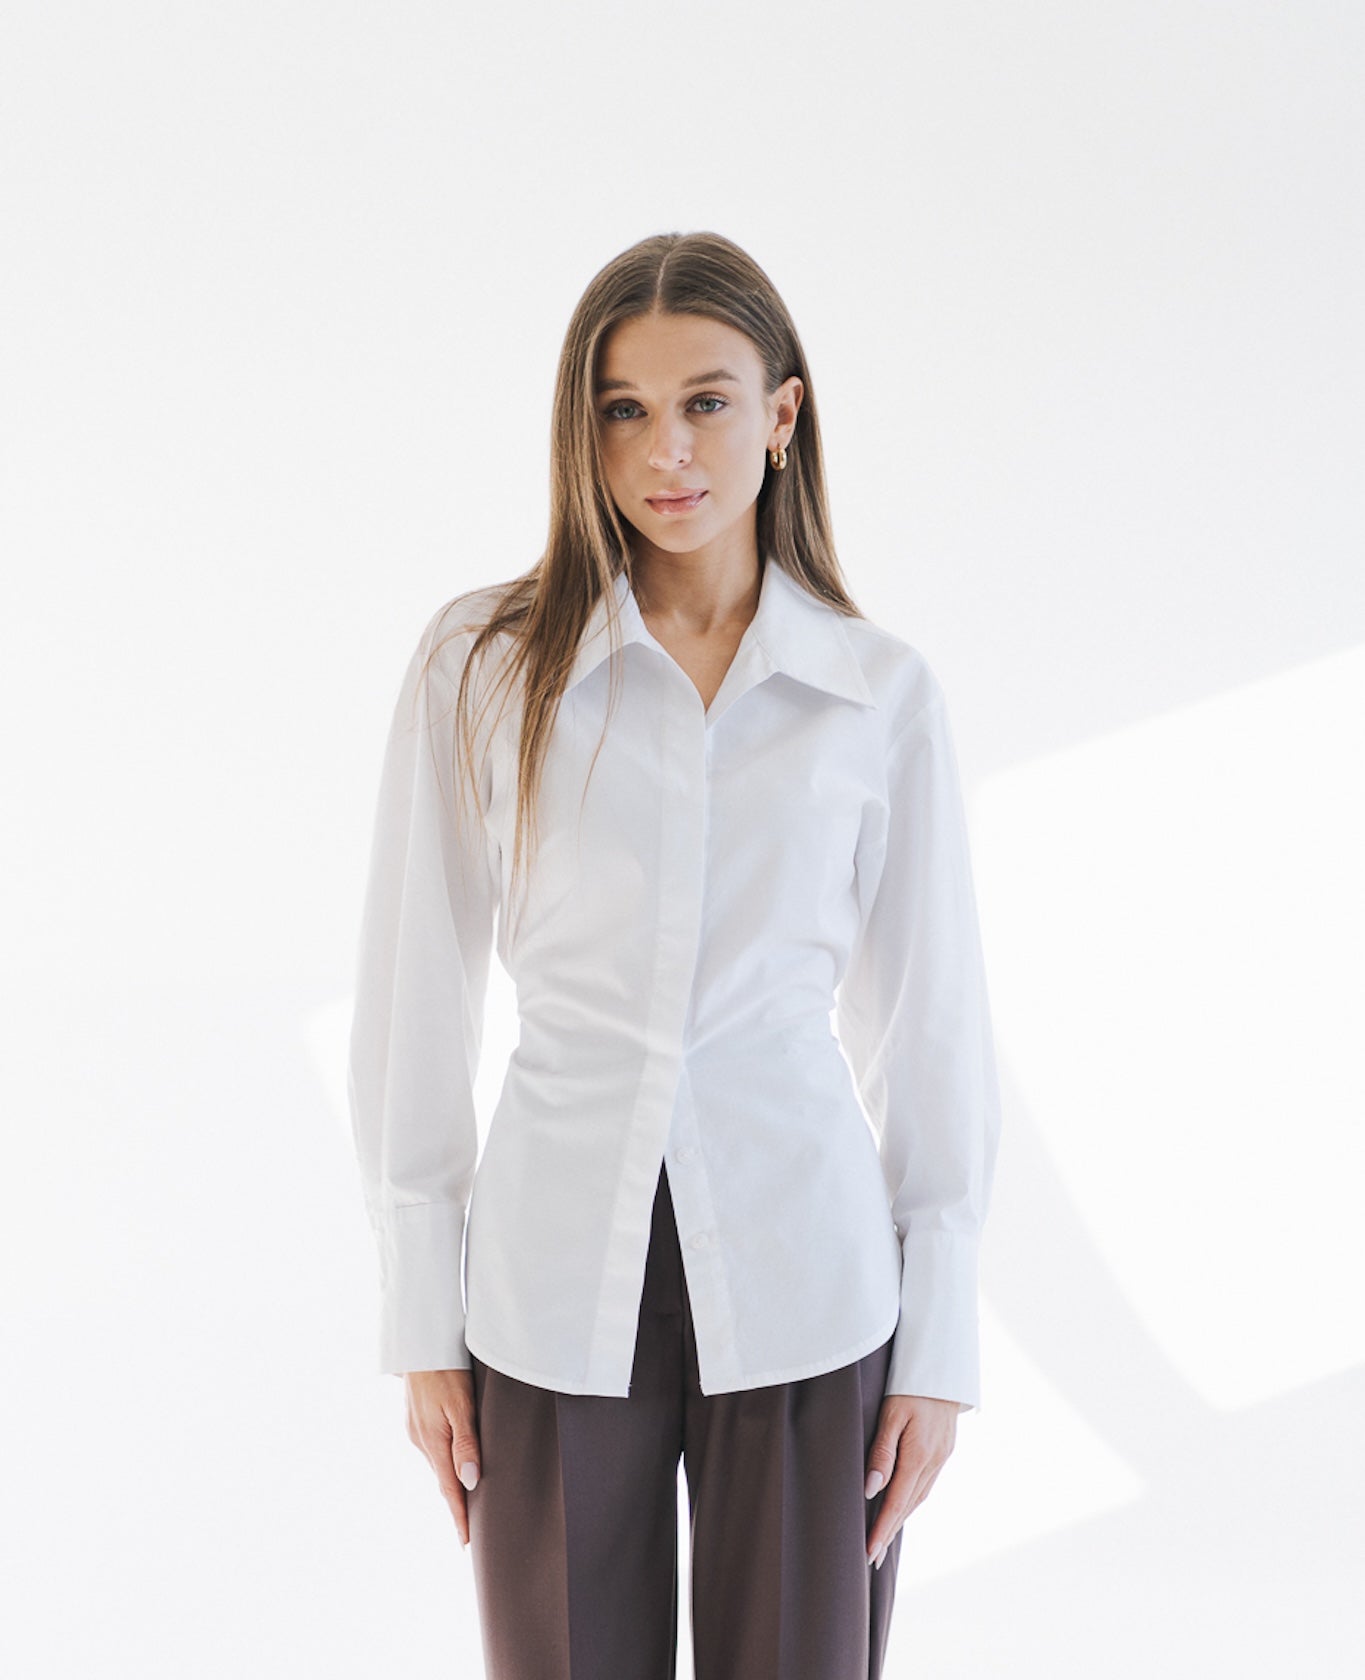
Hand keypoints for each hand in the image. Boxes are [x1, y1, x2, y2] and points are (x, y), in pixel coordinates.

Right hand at [403, 1368, 480, 1547]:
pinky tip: (453, 1463)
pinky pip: (433, 1449)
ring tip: (468, 1501)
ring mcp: (416, 1430)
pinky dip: (444, 1461)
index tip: (466, 1542)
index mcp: (434, 1442)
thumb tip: (471, 1482)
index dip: (459, 1516)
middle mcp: (421, 1441)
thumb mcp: (462, 1405)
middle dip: (457, 1503)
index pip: (449, 1489)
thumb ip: (467, 1443)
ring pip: (438, 1463)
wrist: (420, 1342)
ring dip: (451, 1481)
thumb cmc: (446, 1370)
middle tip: (471, 1529)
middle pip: (443, 1480)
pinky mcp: (416, 1420)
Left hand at [863, 1393, 959, 1567]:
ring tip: (883, 1539)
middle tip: (871, 1558)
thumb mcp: (891, 1414)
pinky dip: (911, 1500)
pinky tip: (902, 1506)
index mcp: (919, 1455)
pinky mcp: (944, 1450)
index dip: (882, 1529)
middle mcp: (934, 1461)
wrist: (942, 1367)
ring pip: (918, 1497)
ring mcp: (942, 1457)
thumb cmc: (909, 1385)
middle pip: (908, 1506)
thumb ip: (882, 1452)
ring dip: (901, 1519)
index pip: (896, 1502)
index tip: (868, 1552)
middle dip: (889, 1532)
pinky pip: (925, 1484)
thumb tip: (871, 1490)